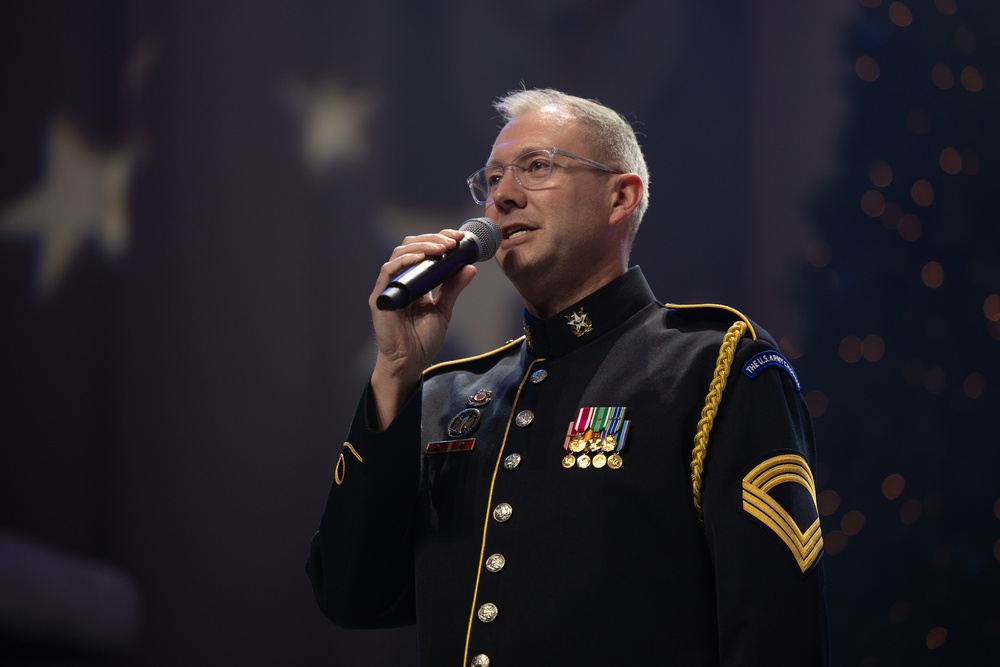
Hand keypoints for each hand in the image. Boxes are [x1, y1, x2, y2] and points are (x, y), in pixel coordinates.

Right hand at [367, 228, 476, 428]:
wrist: (409, 363)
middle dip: (433, 239)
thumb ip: (453, 288)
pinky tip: (420, 258)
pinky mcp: (381, 297)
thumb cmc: (422, 339)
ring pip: (400, 253)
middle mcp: (401, 279)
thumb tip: (470, 267)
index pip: (424, 250)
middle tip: (453, 240)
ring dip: (422, 247)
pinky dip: (404, 261)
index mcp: (415, 280)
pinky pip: (388, 271)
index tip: (459, 238)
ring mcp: (389, 287)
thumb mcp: (444, 309)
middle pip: (411, 246)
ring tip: (442, 248)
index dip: (439, 239)